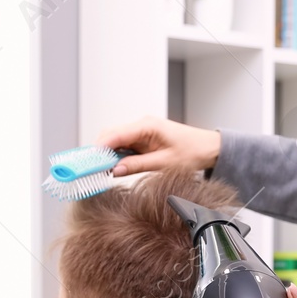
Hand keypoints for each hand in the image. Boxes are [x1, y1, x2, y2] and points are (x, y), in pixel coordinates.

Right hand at [97, 116, 220, 176]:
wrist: (208, 148)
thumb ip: (137, 166)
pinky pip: (123, 145)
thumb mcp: (164, 164)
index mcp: (147, 126)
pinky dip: (116, 156)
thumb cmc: (191, 153)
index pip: (114, 135)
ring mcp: (141, 131)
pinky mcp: (142, 138)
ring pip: (114, 141)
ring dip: (107, 155)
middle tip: (92, 171)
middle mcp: (141, 125)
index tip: (88, 163)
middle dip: (99, 153)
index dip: (98, 149)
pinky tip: (114, 168)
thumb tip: (113, 171)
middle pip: (110, 136)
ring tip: (101, 172)